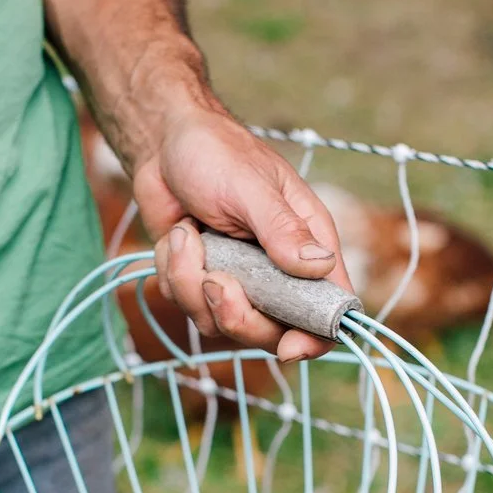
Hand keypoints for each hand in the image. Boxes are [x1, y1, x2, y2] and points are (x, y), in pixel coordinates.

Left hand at [133, 105, 352, 361]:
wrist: (163, 144)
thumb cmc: (216, 153)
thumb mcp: (250, 187)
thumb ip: (282, 230)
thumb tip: (319, 267)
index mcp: (308, 246)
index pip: (329, 308)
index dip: (315, 338)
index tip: (286, 349)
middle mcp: (278, 270)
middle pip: (270, 332)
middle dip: (236, 315)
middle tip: (214, 280)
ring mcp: (239, 280)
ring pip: (219, 323)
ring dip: (192, 283)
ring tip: (187, 233)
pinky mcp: (201, 282)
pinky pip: (187, 305)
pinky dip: (173, 273)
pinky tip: (177, 235)